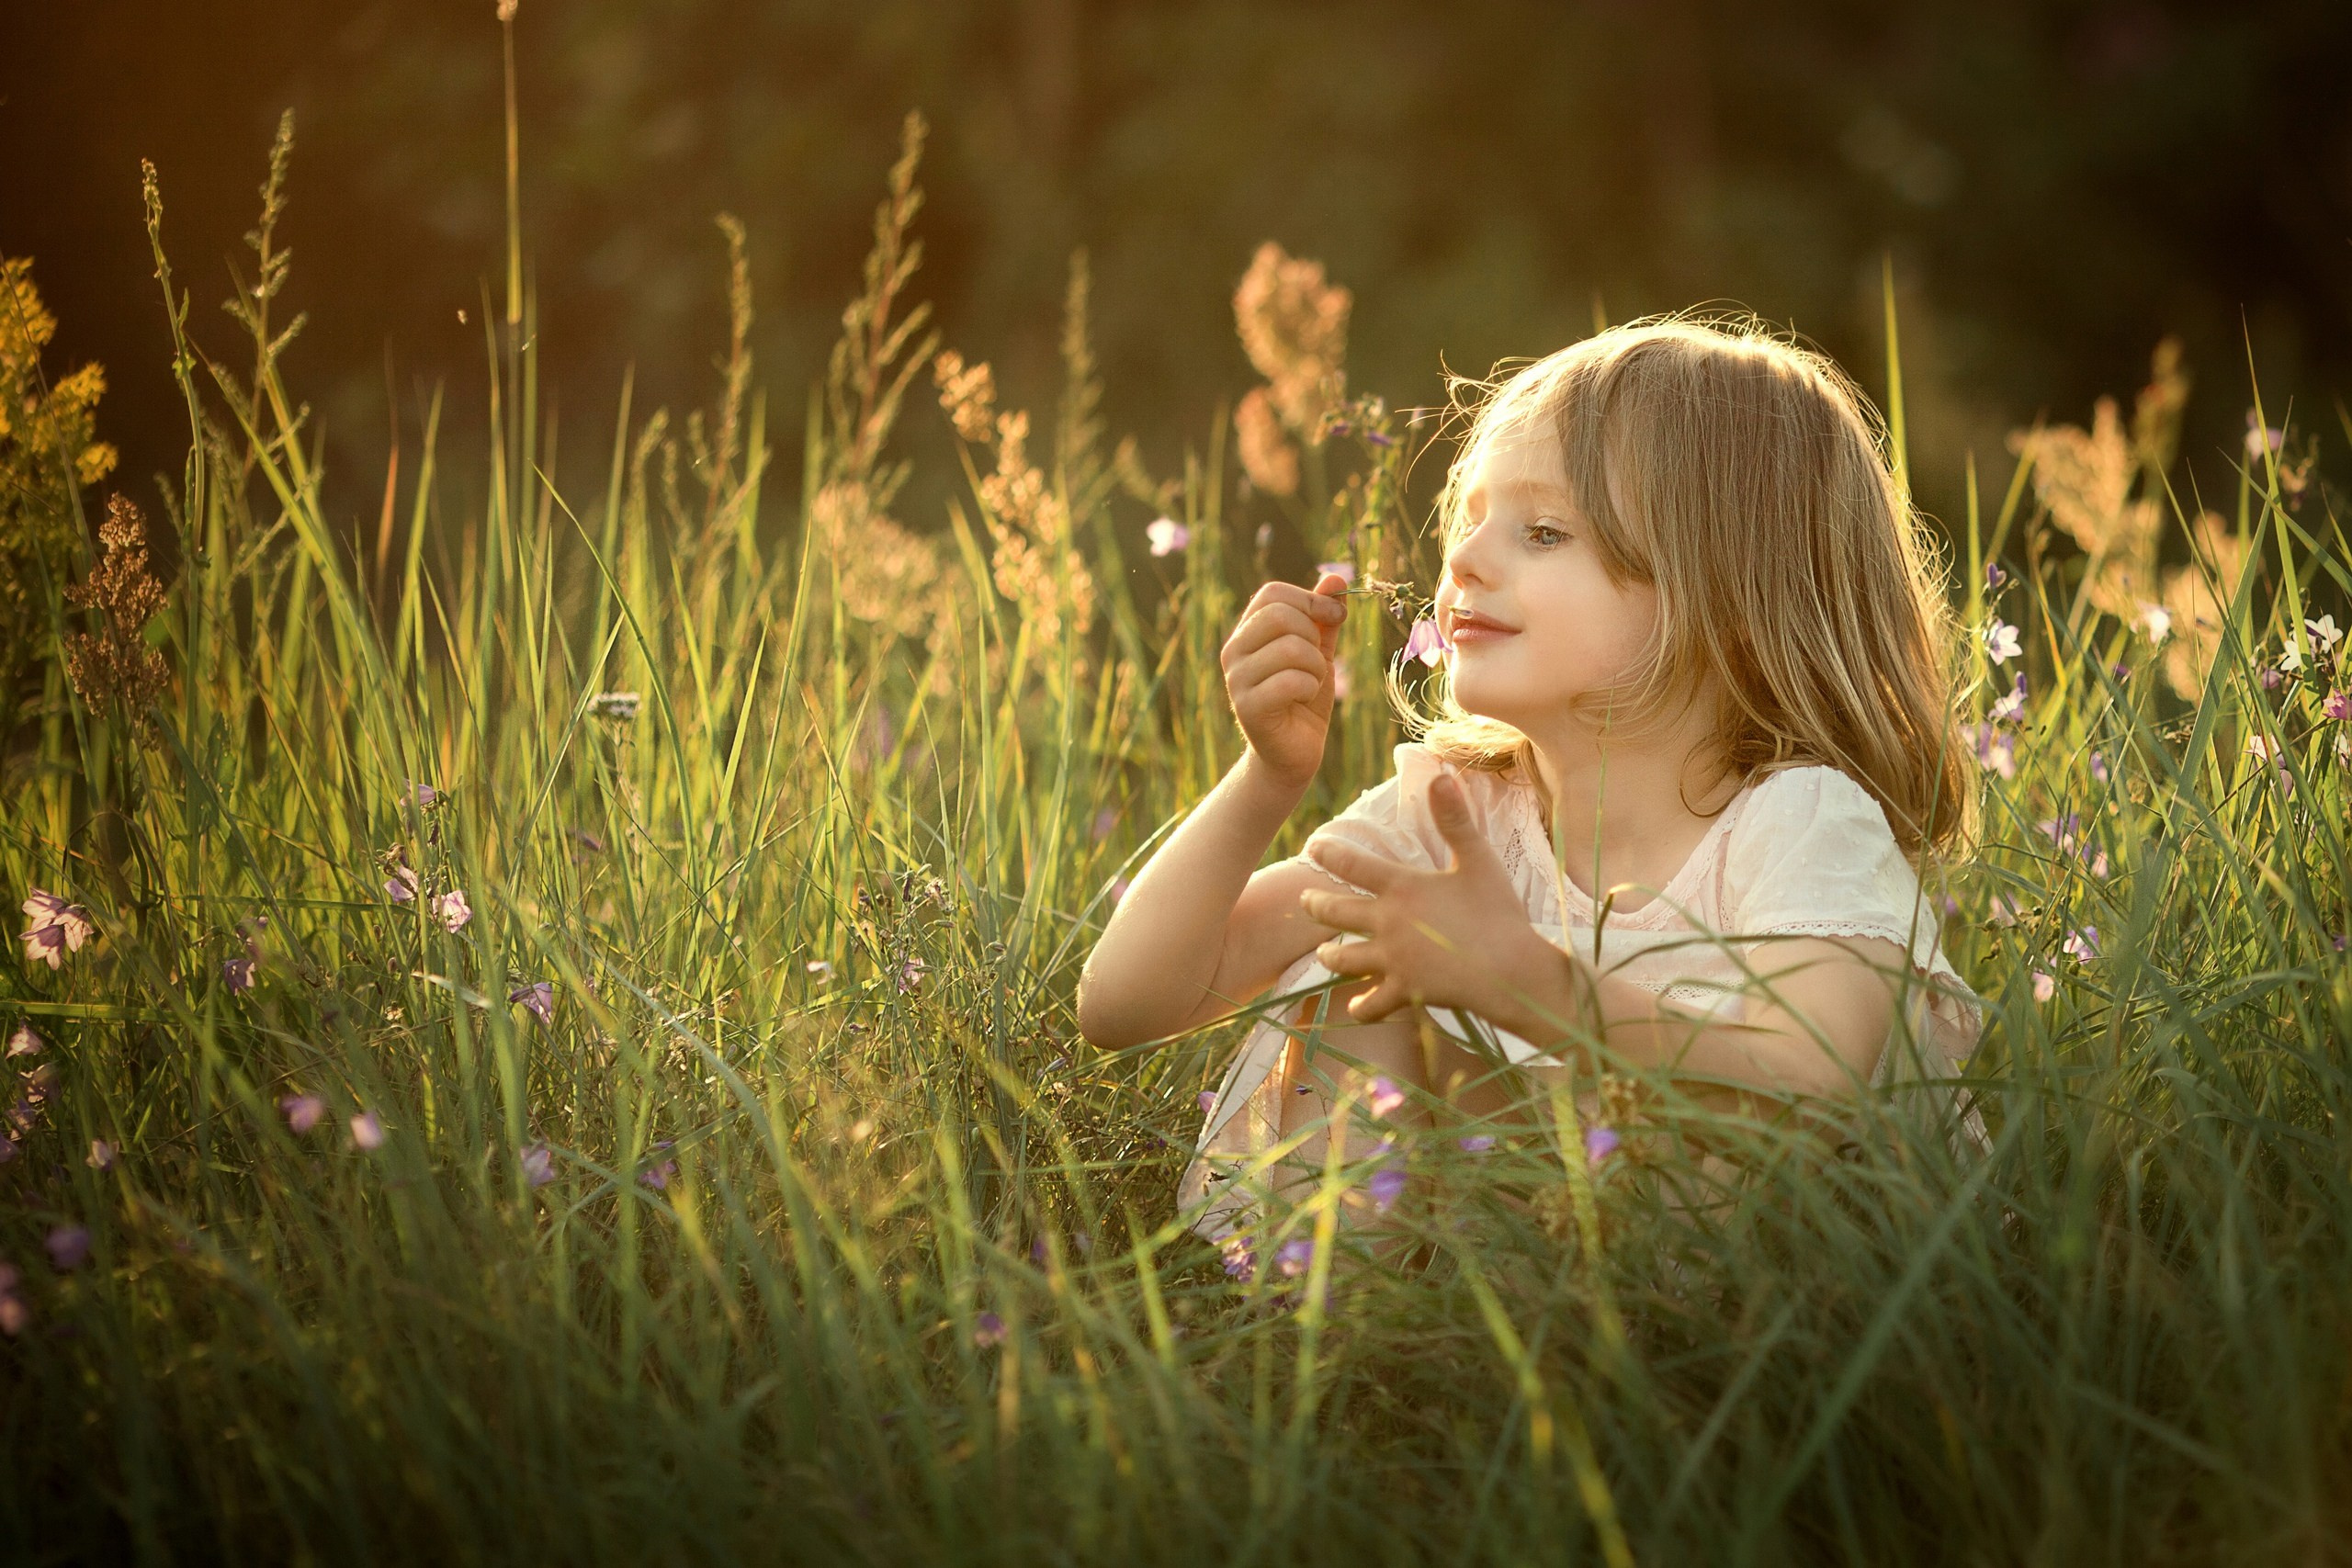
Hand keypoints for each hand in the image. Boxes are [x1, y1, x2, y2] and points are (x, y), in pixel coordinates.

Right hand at [1222, 572, 1348, 790]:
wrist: (1292, 753)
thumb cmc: (1303, 699)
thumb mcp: (1318, 652)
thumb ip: (1324, 618)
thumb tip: (1336, 577)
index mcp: (1247, 632)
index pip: (1272, 593)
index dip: (1311, 600)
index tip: (1334, 618)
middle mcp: (1234, 651)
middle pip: (1280, 615)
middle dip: (1313, 637)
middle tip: (1316, 662)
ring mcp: (1236, 680)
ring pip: (1292, 648)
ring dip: (1317, 668)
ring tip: (1310, 684)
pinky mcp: (1248, 708)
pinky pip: (1291, 681)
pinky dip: (1310, 688)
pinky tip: (1303, 701)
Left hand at [1297, 772, 1575, 1025]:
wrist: (1510, 971)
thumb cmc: (1498, 912)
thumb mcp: (1479, 859)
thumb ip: (1455, 819)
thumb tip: (1440, 775)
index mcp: (1402, 887)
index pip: (1353, 864)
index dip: (1329, 853)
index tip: (1312, 847)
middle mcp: (1387, 923)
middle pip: (1335, 913)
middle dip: (1315, 906)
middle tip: (1305, 901)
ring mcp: (1391, 961)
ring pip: (1343, 960)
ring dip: (1330, 955)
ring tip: (1324, 952)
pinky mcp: (1403, 992)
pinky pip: (1371, 1004)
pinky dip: (1362, 1007)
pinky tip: (1357, 1008)